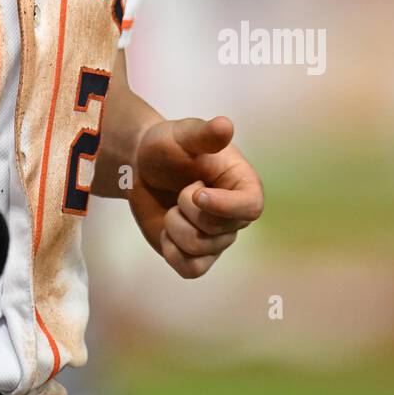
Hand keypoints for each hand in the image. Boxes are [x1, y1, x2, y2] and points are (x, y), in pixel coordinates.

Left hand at [127, 115, 262, 277]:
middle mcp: (235, 216)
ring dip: (174, 226)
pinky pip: (189, 269)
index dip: (225, 206)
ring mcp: (216, 239)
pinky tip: (166, 229)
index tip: (196, 192)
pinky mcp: (196, 254)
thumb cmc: (169, 146)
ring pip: (199, 251)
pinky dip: (171, 250)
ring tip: (172, 205)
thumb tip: (226, 125)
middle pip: (218, 232)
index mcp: (242, 184)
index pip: (251, 207)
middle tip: (180, 187)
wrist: (142, 165)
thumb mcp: (184, 134)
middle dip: (186, 209)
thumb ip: (205, 134)